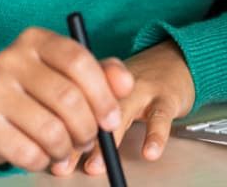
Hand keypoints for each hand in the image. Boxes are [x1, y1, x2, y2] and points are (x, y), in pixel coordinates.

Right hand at [0, 26, 134, 171]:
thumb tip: (125, 84)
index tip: (112, 119)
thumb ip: (102, 74)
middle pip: (67, 98)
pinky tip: (42, 153)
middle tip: (90, 140)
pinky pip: (28, 152)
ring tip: (66, 148)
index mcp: (36, 39)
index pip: (78, 60)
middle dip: (87, 128)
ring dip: (67, 149)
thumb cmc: (39, 89)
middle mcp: (11, 58)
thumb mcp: (69, 73)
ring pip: (50, 130)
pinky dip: (43, 161)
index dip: (102, 93)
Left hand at [50, 38, 195, 177]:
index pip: (75, 98)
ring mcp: (142, 87)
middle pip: (94, 105)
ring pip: (122, 111)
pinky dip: (155, 135)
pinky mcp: (166, 96)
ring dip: (108, 139)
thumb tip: (60, 151)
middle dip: (76, 138)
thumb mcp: (110, 92)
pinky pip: (160, 116)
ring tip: (95, 165)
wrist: (174, 60)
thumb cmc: (135, 85)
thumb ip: (87, 116)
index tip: (51, 156)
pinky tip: (149, 152)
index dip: (59, 127)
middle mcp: (116, 81)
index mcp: (98, 78)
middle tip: (63, 163)